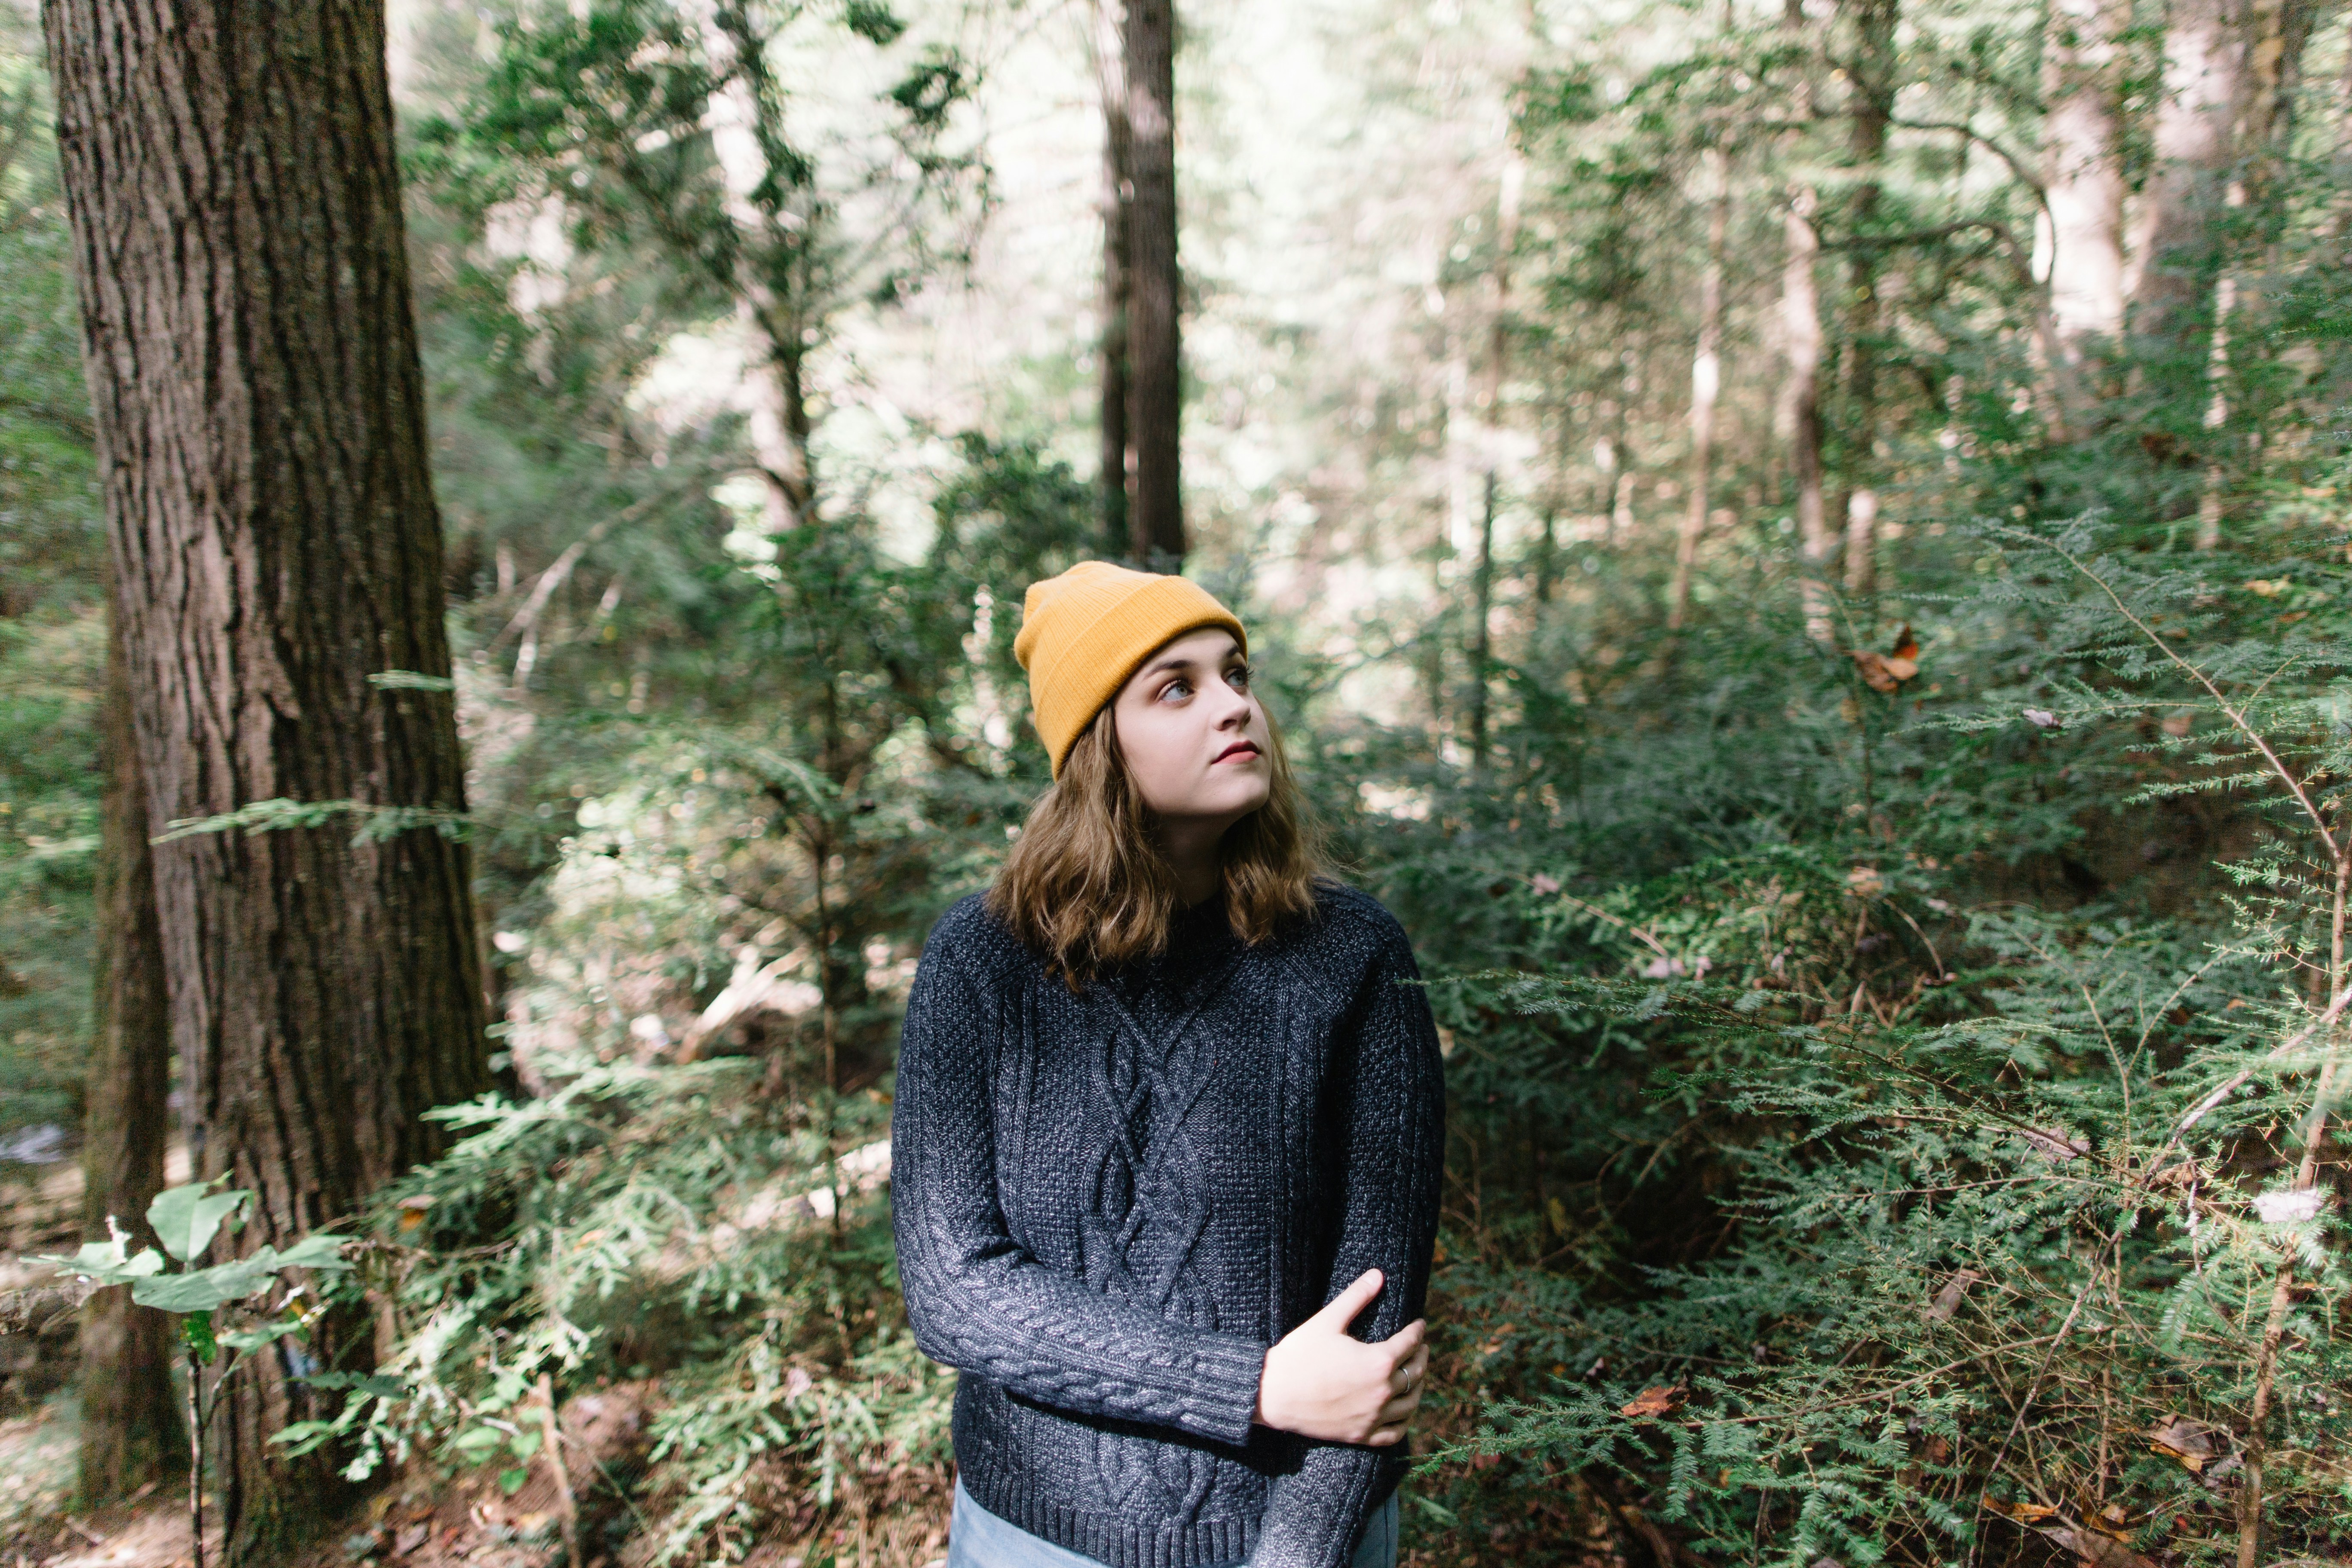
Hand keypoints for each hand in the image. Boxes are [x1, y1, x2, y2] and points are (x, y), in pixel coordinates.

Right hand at [1252, 1268, 1430, 1445]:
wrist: (1271, 1394)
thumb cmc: (1299, 1354)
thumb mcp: (1328, 1320)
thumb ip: (1356, 1296)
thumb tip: (1378, 1274)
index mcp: (1378, 1361)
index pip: (1410, 1343)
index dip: (1418, 1331)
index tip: (1420, 1325)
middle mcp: (1382, 1392)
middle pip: (1415, 1372)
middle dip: (1422, 1356)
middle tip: (1422, 1347)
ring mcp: (1372, 1417)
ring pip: (1410, 1404)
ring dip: (1418, 1387)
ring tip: (1416, 1376)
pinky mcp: (1361, 1435)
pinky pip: (1395, 1433)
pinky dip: (1405, 1421)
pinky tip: (1403, 1411)